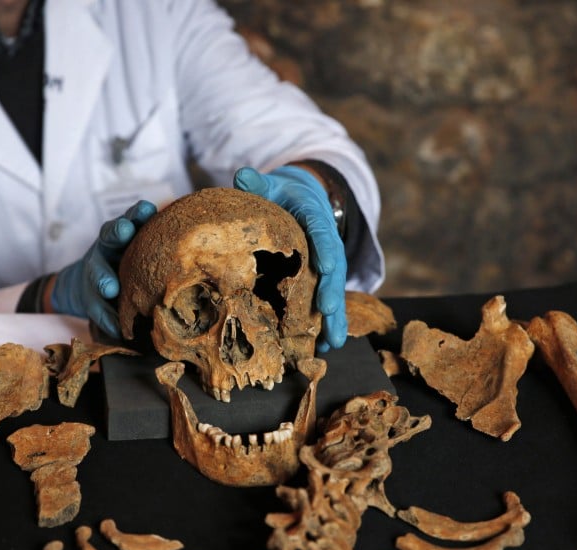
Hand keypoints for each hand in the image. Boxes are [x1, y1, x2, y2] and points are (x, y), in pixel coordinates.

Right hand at [50, 200, 156, 336]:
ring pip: (98, 273)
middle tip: (124, 231)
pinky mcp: (90, 298)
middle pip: (109, 236)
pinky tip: (116, 328)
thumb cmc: (128, 263)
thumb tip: (198, 235)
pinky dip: (106, 318)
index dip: (137, 213)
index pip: (130, 217)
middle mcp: (106, 248)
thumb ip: (159, 242)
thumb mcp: (140, 249)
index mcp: (122, 234)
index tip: (147, 208)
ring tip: (111, 288)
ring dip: (104, 279)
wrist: (88, 284)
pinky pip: (97, 308)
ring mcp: (95, 272)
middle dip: (117, 233)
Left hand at [234, 165, 347, 350]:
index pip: (322, 233)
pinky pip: (327, 302)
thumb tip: (242, 176)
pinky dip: (328, 324)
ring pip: (334, 291)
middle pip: (334, 269)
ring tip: (333, 341)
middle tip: (328, 311)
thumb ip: (259, 183)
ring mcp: (328, 264)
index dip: (326, 250)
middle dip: (331, 291)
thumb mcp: (273, 184)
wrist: (304, 199)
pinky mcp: (323, 280)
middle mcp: (327, 243)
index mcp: (315, 217)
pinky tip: (326, 347)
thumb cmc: (283, 194)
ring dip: (334, 318)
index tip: (327, 266)